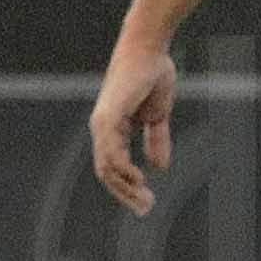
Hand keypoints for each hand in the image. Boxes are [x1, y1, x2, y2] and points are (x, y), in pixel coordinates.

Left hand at [90, 42, 176, 214]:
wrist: (150, 50)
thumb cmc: (151, 75)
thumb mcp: (157, 116)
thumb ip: (156, 139)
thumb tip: (159, 167)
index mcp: (112, 129)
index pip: (113, 166)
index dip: (127, 187)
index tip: (147, 203)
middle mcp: (102, 128)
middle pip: (106, 172)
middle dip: (126, 194)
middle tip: (146, 210)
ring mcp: (102, 122)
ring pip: (106, 165)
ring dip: (125, 187)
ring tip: (145, 199)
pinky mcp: (108, 115)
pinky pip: (110, 149)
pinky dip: (122, 167)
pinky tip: (138, 179)